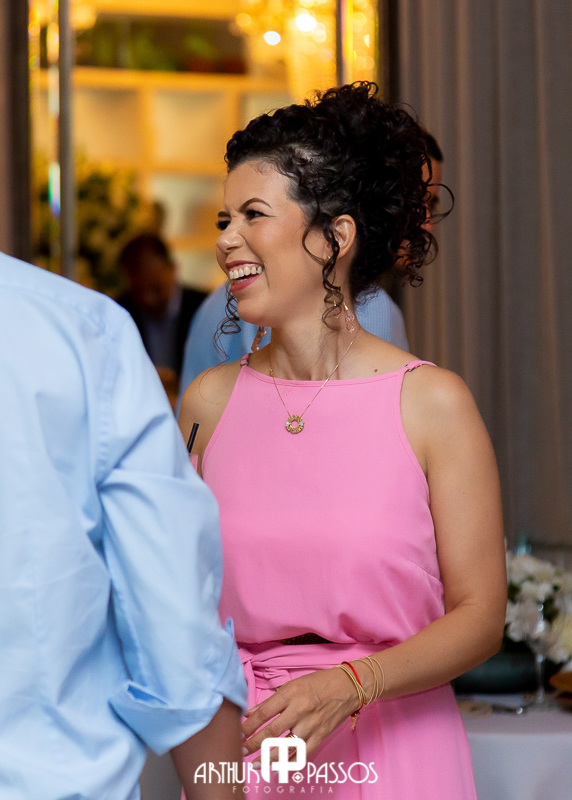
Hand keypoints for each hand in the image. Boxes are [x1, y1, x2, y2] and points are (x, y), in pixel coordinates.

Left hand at [242, 667, 360, 759]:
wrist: (348, 687)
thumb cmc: (319, 682)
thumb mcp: (293, 684)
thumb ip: (271, 700)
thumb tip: (250, 712)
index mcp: (291, 694)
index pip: (264, 713)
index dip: (248, 726)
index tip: (237, 733)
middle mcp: (300, 710)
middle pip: (272, 732)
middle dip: (253, 743)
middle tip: (241, 750)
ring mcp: (311, 725)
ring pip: (285, 746)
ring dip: (267, 757)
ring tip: (255, 763)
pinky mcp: (320, 736)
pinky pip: (302, 754)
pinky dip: (288, 762)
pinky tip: (277, 767)